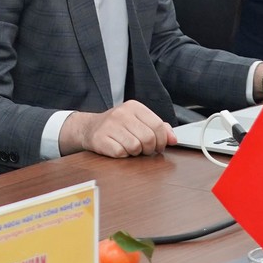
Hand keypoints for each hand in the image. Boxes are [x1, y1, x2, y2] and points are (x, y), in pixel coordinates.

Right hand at [59, 101, 173, 158]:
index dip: (162, 141)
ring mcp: (110, 126)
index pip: (158, 126)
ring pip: (136, 147)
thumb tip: (173, 139)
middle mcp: (122, 113)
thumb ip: (159, 128)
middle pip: (149, 138)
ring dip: (135, 153)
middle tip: (144, 150)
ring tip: (130, 148)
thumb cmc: (117, 126)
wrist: (88, 128)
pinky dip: (123, 155)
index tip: (158, 146)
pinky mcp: (101, 139)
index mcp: (134, 107)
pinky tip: (119, 149)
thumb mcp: (138, 121)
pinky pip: (121, 153)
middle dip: (149, 149)